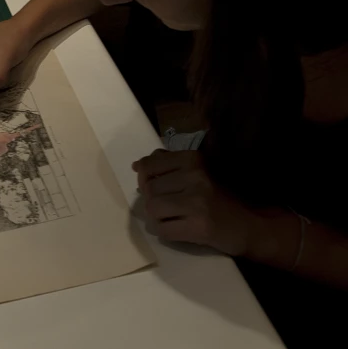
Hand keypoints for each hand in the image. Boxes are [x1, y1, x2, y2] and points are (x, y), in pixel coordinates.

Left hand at [134, 149, 258, 255]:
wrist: (253, 222)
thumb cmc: (222, 194)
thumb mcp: (199, 169)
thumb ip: (169, 163)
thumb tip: (138, 165)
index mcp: (193, 159)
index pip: (148, 166)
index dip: (145, 178)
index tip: (155, 185)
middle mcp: (195, 176)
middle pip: (148, 189)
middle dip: (152, 199)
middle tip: (168, 206)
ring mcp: (197, 202)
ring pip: (152, 209)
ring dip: (157, 217)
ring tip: (173, 218)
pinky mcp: (199, 227)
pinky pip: (163, 231)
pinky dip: (165, 232)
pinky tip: (178, 229)